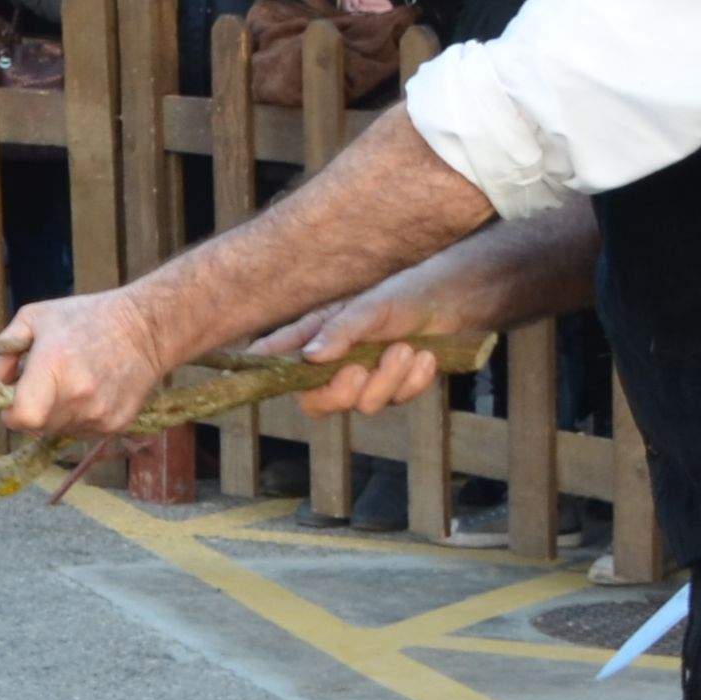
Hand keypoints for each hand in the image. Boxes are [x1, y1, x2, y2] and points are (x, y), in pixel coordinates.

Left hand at [0, 288, 182, 437]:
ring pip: (58, 431)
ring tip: (68, 384)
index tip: (12, 397)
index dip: (10, 413)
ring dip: (53, 415)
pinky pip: (82, 432)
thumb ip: (3, 350)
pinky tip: (89, 392)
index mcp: (54, 367)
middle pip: (36, 427)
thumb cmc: (85, 318)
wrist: (146, 328)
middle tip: (40, 385)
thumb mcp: (34, 318)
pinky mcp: (116, 424)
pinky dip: (77, 417)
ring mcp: (99, 414)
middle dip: (29, 410)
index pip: (21, 418)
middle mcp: (78, 396)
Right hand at [276, 270, 469, 414]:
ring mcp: (363, 381)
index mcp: (314, 337)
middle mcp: (332, 364)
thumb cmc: (401, 294)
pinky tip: (424, 356)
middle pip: (315, 403)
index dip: (263, 372)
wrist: (450, 303)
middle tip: (358, 372)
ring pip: (364, 404)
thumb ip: (340, 331)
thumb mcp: (369, 307)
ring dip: (389, 378)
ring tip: (405, 349)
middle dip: (340, 393)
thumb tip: (310, 356)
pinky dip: (414, 380)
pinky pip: (398, 400)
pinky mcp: (394, 390)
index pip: (276, 359)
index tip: (250, 378)